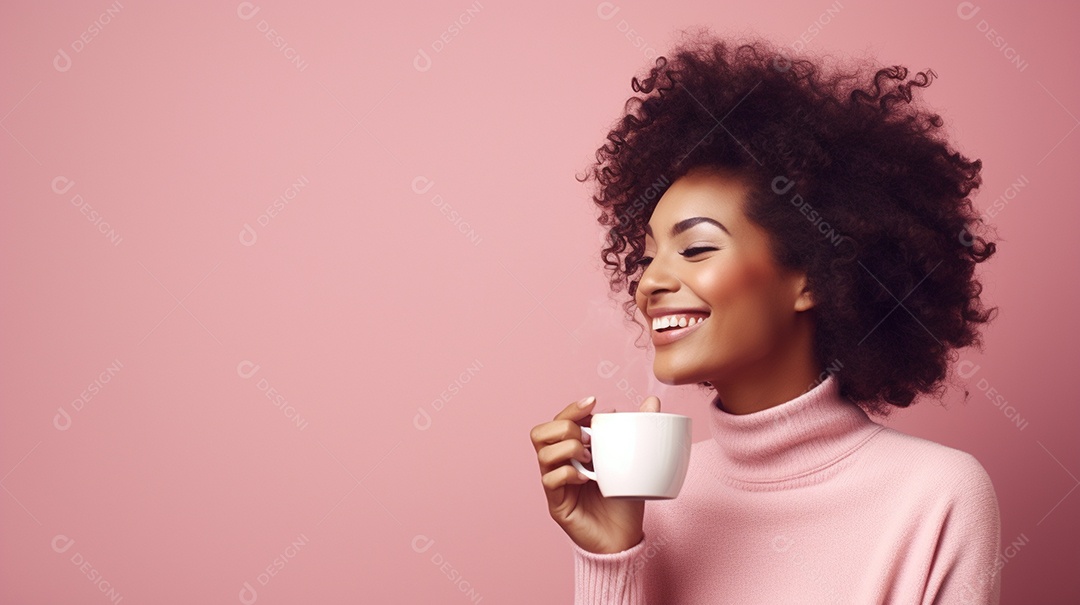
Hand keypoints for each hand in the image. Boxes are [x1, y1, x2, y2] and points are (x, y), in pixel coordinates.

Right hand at [530, 395, 660, 553]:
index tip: (593, 402)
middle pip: (540, 433)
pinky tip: (585, 479)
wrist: (624, 538)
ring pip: (542, 453)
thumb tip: (651, 402)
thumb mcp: (634, 461)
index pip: (559, 421)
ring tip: (589, 459)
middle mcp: (559, 464)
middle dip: (566, 428)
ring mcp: (555, 483)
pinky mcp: (556, 503)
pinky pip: (549, 479)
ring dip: (567, 449)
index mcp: (573, 450)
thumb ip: (639, 431)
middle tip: (589, 441)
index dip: (571, 408)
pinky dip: (568, 473)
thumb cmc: (625, 499)